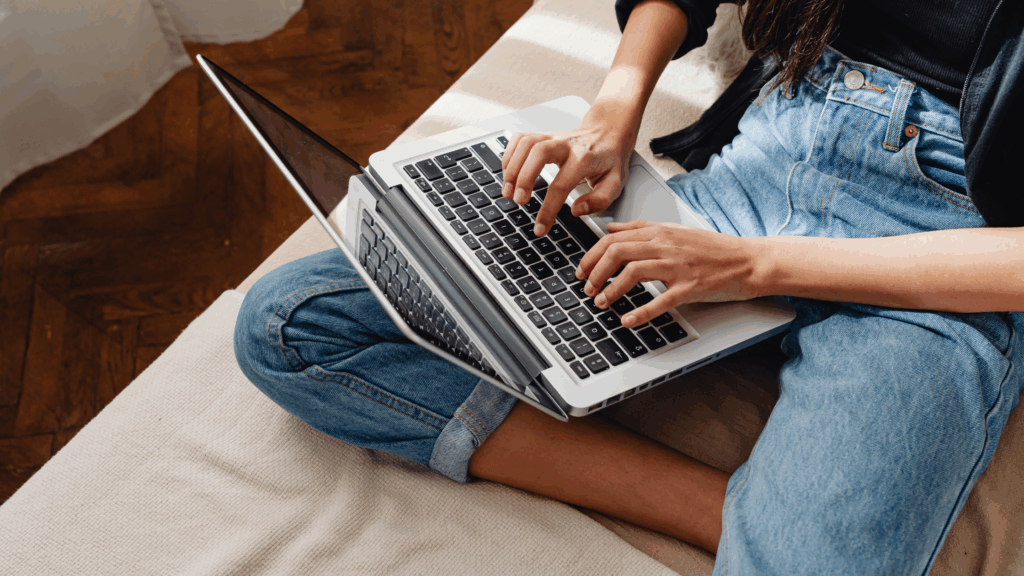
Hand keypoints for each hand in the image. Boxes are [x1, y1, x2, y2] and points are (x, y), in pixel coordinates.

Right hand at [500, 98, 639, 236]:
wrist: (609, 132)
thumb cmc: (610, 160)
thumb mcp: (616, 183)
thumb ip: (599, 200)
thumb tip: (576, 210)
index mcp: (585, 158)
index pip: (562, 185)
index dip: (548, 209)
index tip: (540, 228)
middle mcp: (567, 144)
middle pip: (538, 153)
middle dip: (524, 177)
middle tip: (518, 201)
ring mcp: (553, 137)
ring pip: (526, 143)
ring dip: (512, 167)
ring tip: (507, 191)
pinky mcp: (543, 135)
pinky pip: (520, 138)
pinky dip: (509, 155)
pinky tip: (508, 172)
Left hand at [574, 220, 767, 327]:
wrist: (749, 260)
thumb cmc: (713, 249)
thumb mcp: (674, 230)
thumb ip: (641, 229)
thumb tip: (610, 228)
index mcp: (660, 231)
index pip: (614, 238)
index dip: (591, 255)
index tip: (582, 270)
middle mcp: (666, 245)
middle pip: (617, 252)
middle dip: (595, 272)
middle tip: (586, 288)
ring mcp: (678, 266)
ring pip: (633, 271)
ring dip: (611, 289)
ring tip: (601, 303)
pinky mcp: (690, 287)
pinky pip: (660, 300)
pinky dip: (640, 312)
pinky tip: (627, 320)